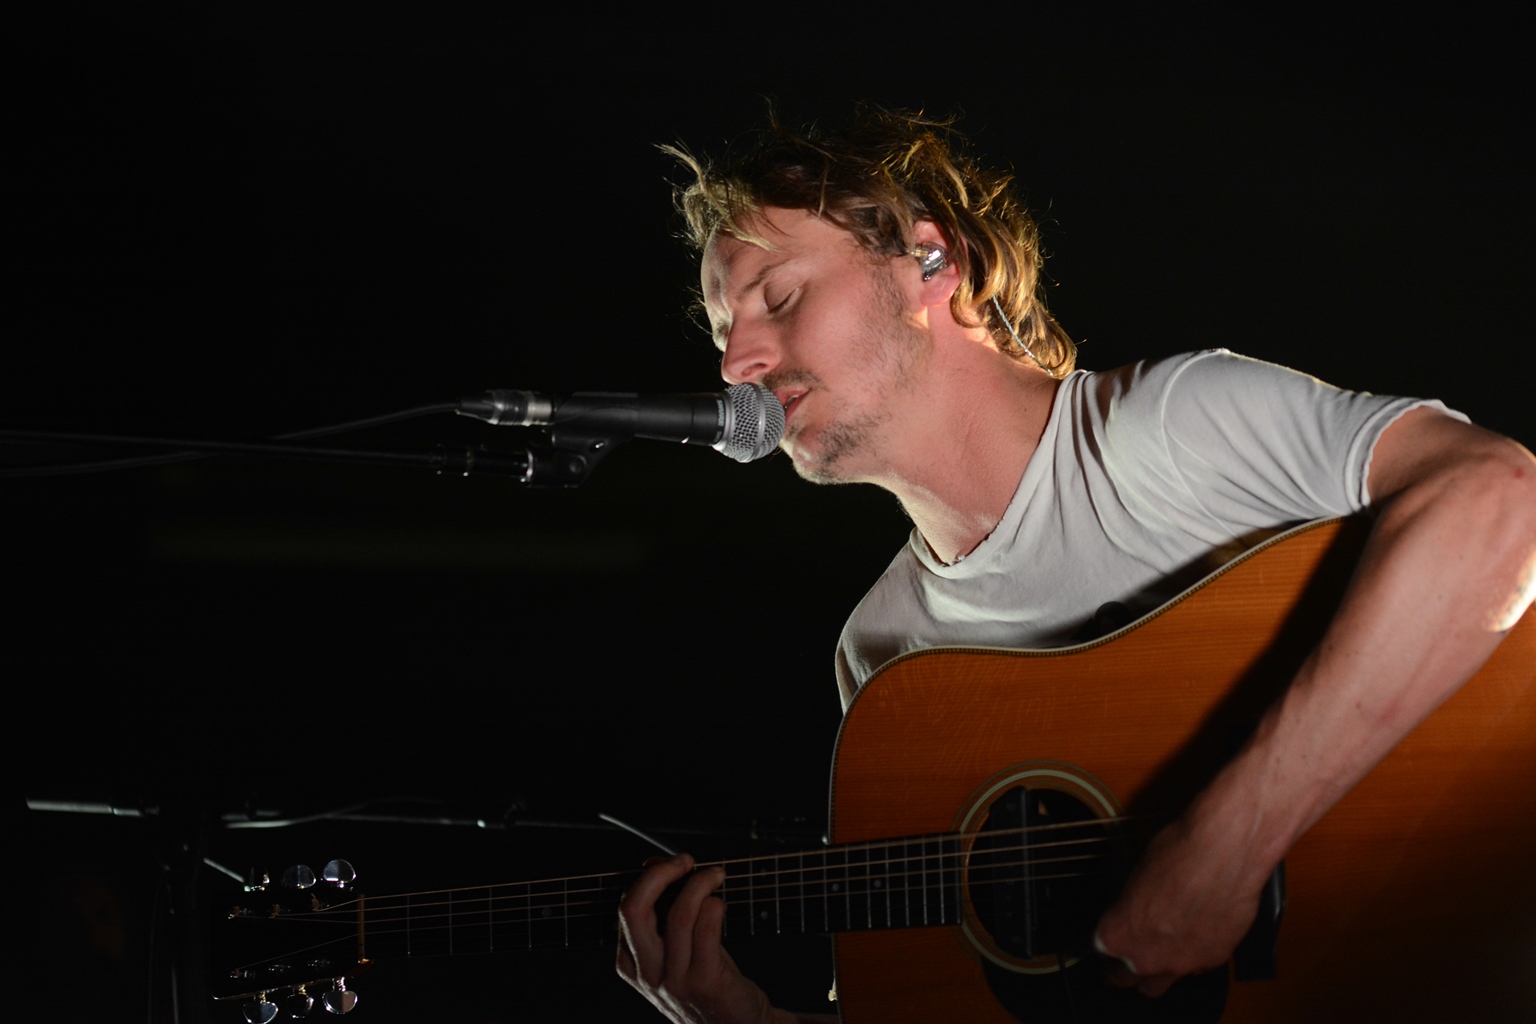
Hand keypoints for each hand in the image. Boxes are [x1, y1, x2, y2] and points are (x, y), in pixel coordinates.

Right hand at [616, 853, 776, 1023]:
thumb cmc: (706, 980)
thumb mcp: (676, 948)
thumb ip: (662, 909)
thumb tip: (652, 863)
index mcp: (631, 965)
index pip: (626, 908)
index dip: (649, 877)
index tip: (672, 865)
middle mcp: (647, 975)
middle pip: (635, 909)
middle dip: (661, 873)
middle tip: (685, 861)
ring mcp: (674, 981)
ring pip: (679, 913)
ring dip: (700, 882)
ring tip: (716, 875)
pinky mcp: (705, 982)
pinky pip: (706, 928)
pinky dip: (715, 904)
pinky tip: (721, 902)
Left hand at [1092, 815, 1264, 997]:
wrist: (1224, 853)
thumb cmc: (1176, 854)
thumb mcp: (1134, 875)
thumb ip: (1129, 907)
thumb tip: (1133, 909)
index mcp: (1117, 935)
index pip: (1098, 951)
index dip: (1102, 943)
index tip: (1106, 939)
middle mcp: (1146, 958)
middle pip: (1123, 979)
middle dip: (1119, 969)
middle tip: (1123, 956)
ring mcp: (1182, 965)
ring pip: (1159, 985)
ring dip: (1154, 972)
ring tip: (1157, 951)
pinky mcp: (1214, 961)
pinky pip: (1194, 968)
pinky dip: (1191, 956)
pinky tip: (1193, 934)